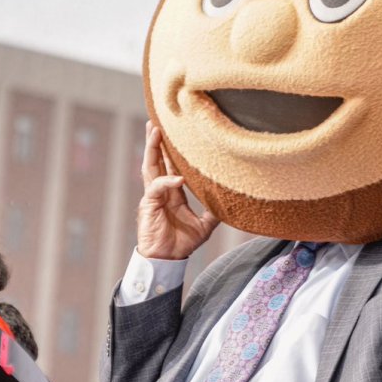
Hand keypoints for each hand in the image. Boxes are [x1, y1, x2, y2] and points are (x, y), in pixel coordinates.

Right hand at [136, 121, 219, 258]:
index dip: (170, 150)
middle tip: (157, 121)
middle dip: (156, 141)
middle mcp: (161, 191)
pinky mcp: (149, 206)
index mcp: (172, 193)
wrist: (167, 260)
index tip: (175, 133)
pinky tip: (178, 178)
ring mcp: (153, 197)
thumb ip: (214, 211)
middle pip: (156, 160)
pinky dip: (167, 182)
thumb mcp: (204, 225)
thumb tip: (232, 199)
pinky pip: (157, 189)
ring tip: (154, 131)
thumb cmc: (182, 243)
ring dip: (152, 149)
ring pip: (150, 167)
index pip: (170, 166)